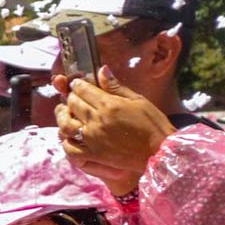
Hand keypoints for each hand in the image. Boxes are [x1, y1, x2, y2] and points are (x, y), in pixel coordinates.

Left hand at [55, 66, 174, 195]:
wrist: (161, 152)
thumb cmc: (153, 125)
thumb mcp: (138, 101)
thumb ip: (116, 87)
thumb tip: (101, 70)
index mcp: (109, 105)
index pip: (83, 89)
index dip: (77, 84)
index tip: (77, 83)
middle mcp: (97, 120)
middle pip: (72, 103)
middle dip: (70, 97)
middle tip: (73, 97)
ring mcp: (93, 138)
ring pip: (65, 124)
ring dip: (63, 117)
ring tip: (67, 114)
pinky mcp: (93, 154)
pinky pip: (69, 148)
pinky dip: (66, 141)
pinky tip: (71, 136)